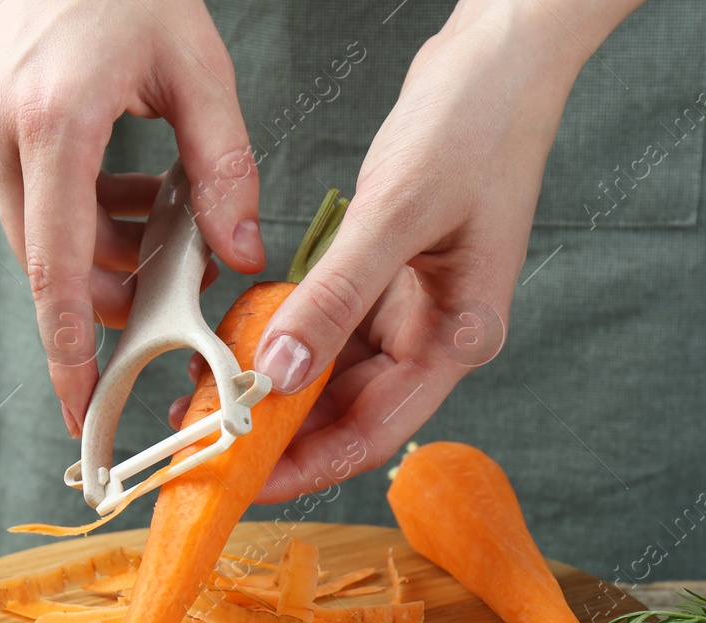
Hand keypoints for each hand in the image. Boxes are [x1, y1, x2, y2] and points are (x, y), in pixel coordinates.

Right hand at [0, 0, 265, 435]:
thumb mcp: (196, 67)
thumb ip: (223, 169)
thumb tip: (240, 253)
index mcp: (54, 125)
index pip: (59, 271)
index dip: (70, 350)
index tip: (82, 404)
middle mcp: (2, 140)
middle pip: (59, 267)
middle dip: (121, 286)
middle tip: (183, 270)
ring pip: (50, 242)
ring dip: (109, 246)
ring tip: (164, 203)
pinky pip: (38, 207)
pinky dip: (86, 214)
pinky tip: (130, 183)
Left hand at [235, 0, 640, 502]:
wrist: (501, 58)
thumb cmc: (478, 125)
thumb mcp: (398, 213)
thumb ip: (336, 297)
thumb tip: (281, 371)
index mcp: (458, 336)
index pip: (371, 432)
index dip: (303, 466)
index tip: (241, 482)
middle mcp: (436, 332)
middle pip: (346, 412)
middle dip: (276, 431)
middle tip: (204, 439)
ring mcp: (411, 306)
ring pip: (330, 371)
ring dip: (272, 383)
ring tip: (206, 391)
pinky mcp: (386, 274)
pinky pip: (326, 322)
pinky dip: (283, 330)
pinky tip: (237, 334)